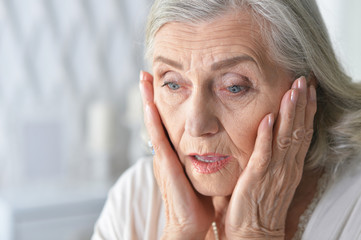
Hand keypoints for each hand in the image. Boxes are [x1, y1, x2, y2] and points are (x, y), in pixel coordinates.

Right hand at [139, 71, 213, 238]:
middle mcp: (165, 153)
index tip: (160, 82)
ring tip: (144, 79)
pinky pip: (158, 140)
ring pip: (153, 124)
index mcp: (173, 154)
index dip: (159, 104)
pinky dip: (153, 121)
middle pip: (155, 119)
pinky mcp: (166, 166)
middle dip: (149, 96)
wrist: (190, 226)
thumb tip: (215, 145)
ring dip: (147, 101)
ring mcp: (163, 159)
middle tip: (146, 73)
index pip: (164, 123)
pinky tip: (149, 105)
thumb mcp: (199, 174)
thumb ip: (202, 158)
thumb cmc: (197, 202)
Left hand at [225, 77, 316, 238]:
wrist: (251, 234)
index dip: (305, 110)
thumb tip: (264, 135)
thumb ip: (267, 156)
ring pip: (287, 137)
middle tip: (305, 80)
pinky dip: (268, 135)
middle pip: (299, 130)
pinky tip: (270, 117)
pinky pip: (265, 153)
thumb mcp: (266, 178)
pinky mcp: (257, 178)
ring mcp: (274, 172)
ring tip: (295, 90)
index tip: (307, 89)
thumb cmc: (256, 206)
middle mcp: (286, 166)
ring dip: (290, 112)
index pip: (301, 133)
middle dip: (302, 104)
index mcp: (289, 166)